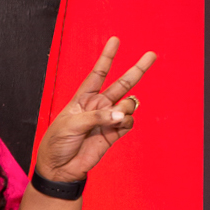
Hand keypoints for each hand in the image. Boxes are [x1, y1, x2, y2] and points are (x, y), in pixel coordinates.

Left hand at [35, 37, 155, 182]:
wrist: (60, 169)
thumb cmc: (58, 142)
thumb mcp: (72, 124)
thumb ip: (98, 117)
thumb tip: (122, 114)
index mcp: (83, 98)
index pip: (98, 73)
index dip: (107, 57)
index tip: (115, 40)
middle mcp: (98, 106)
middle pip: (122, 84)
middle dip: (137, 70)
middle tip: (152, 55)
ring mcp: (108, 120)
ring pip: (128, 105)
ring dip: (126, 107)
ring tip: (116, 115)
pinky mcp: (114, 134)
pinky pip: (129, 122)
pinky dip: (126, 121)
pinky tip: (118, 124)